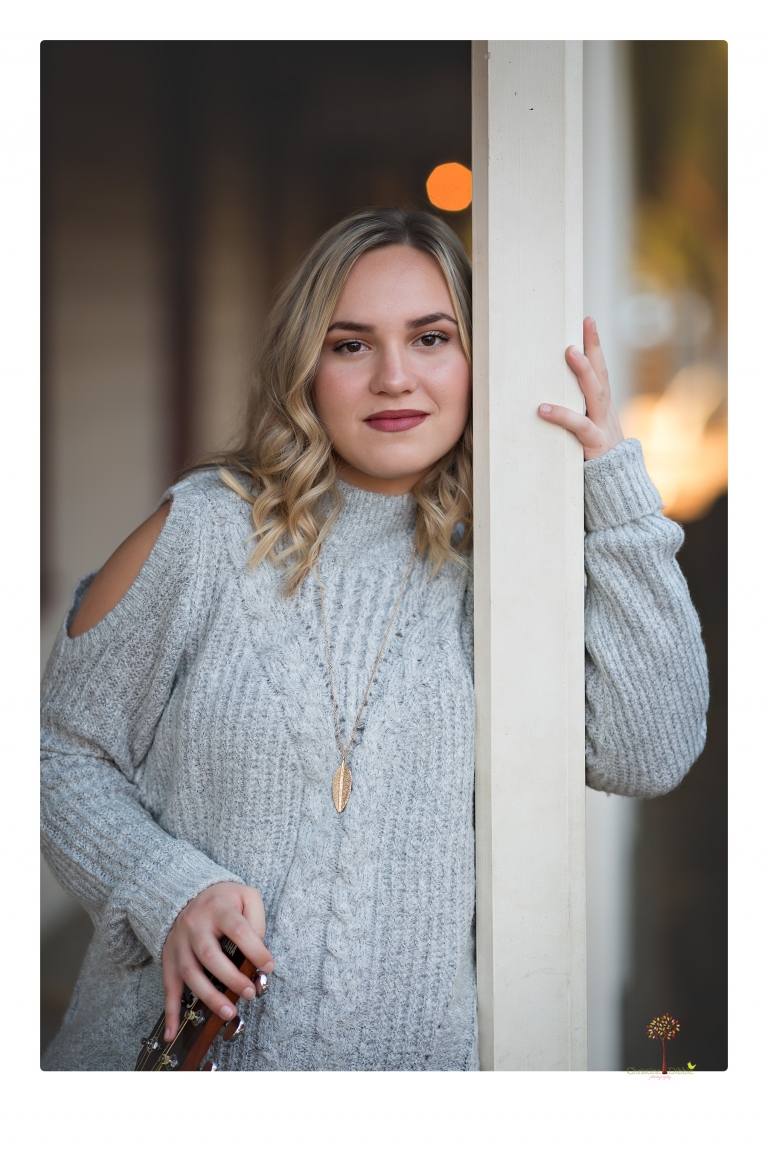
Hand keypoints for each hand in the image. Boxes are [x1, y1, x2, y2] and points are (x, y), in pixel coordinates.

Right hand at [161, 881, 274, 1040]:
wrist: (188, 894)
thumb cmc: (223, 900)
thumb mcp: (246, 896)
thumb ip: (256, 920)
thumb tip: (259, 953)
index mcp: (217, 908)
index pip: (238, 929)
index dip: (255, 950)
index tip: (269, 966)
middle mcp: (194, 925)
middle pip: (210, 955)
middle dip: (231, 978)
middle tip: (250, 993)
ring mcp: (179, 944)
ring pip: (190, 974)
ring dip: (209, 997)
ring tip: (229, 1012)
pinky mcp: (169, 959)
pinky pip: (168, 987)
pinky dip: (170, 1012)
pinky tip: (172, 1032)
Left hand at [538, 317, 624, 460]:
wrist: (617, 489)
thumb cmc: (594, 461)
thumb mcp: (585, 433)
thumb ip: (573, 416)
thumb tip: (538, 399)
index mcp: (602, 408)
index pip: (600, 370)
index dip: (594, 346)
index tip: (587, 320)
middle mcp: (604, 412)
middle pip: (601, 374)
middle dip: (594, 347)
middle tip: (585, 324)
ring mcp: (602, 426)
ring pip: (596, 393)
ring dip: (584, 371)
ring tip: (571, 352)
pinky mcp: (595, 445)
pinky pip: (579, 427)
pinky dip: (561, 416)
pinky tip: (542, 409)